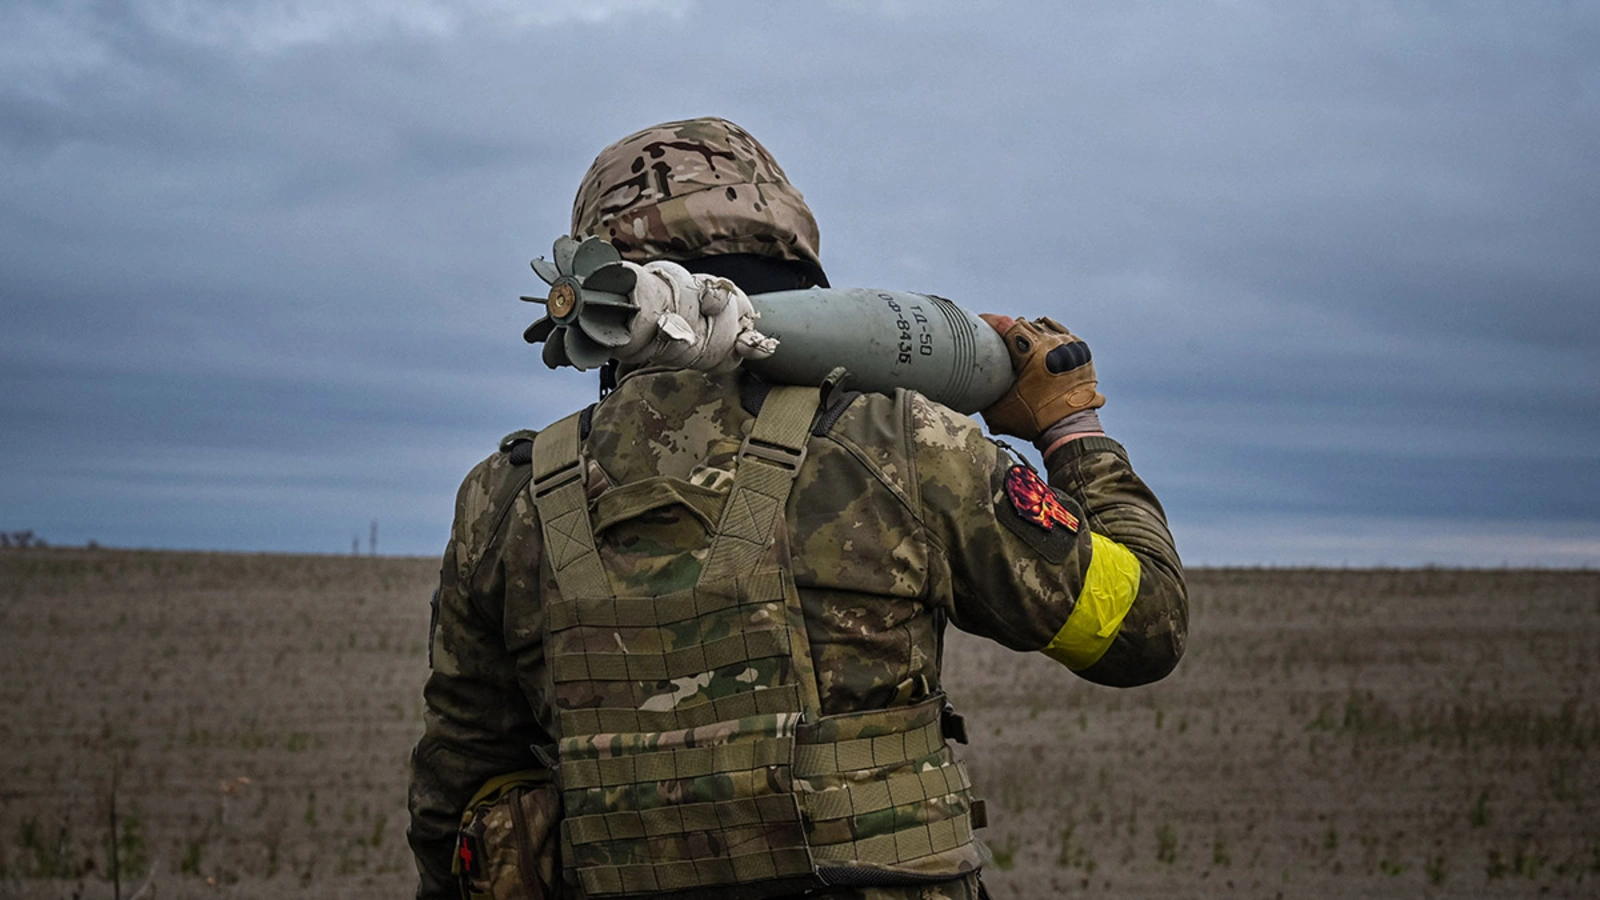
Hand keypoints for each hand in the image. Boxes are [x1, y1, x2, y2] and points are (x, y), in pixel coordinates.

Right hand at [978, 315, 1104, 440]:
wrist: (1069, 432)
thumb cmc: (1035, 421)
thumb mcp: (998, 409)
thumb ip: (982, 393)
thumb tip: (967, 388)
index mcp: (1033, 352)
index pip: (1007, 324)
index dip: (991, 322)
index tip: (982, 323)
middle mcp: (1054, 344)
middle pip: (1025, 324)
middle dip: (1011, 330)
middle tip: (1000, 341)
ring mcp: (1071, 347)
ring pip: (1045, 327)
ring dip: (1032, 333)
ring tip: (1022, 345)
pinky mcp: (1081, 354)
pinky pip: (1063, 336)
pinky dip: (1051, 340)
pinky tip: (1043, 349)